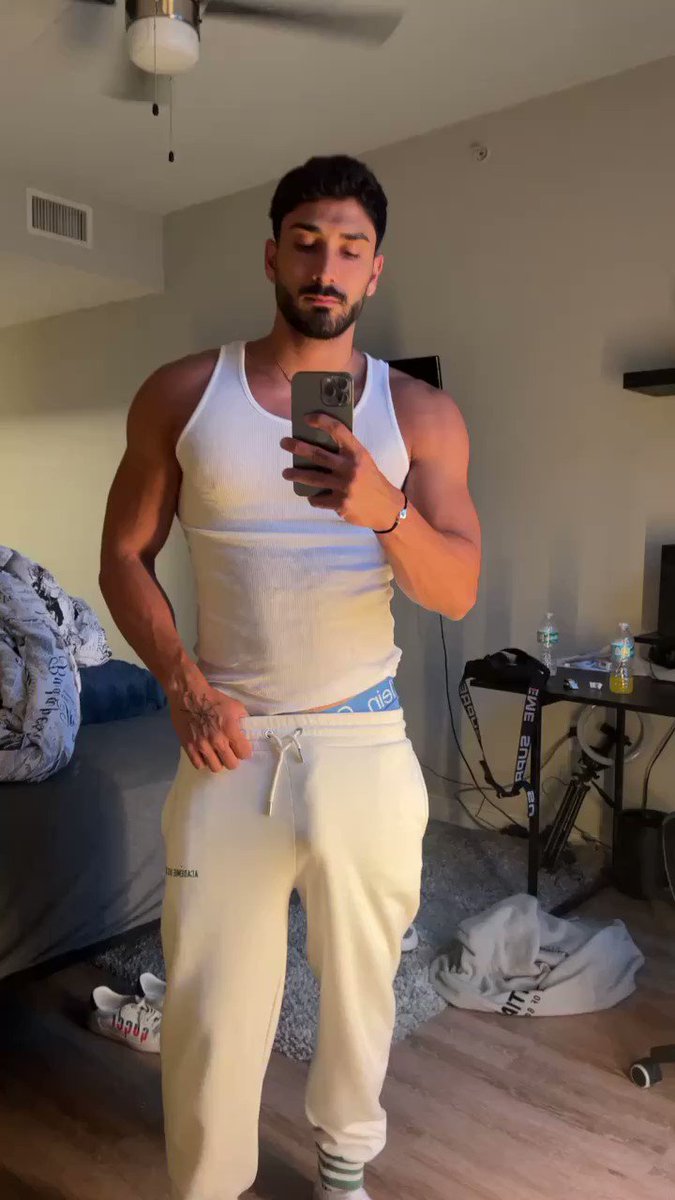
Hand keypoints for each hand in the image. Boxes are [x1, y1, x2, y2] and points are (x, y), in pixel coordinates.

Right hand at [167, 677, 252, 772]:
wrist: (189, 694)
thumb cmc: (213, 699)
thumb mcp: (236, 706)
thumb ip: (244, 721)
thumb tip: (248, 734)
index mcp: (231, 729)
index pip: (244, 754)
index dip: (244, 751)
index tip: (240, 747)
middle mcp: (217, 740)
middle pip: (231, 764)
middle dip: (232, 758)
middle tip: (229, 751)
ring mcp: (202, 745)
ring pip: (215, 768)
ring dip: (218, 761)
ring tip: (216, 753)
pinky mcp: (188, 747)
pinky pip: (199, 765)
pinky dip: (203, 761)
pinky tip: (204, 753)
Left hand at [280, 413, 402, 529]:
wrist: (387, 508)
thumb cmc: (372, 481)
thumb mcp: (364, 462)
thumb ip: (346, 454)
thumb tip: (318, 443)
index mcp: (357, 453)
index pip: (338, 431)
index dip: (321, 421)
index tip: (306, 418)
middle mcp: (350, 468)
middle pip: (317, 455)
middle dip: (297, 447)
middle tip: (284, 443)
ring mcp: (345, 487)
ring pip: (312, 478)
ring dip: (295, 475)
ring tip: (286, 473)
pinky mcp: (341, 504)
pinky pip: (318, 499)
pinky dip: (313, 497)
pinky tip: (313, 496)